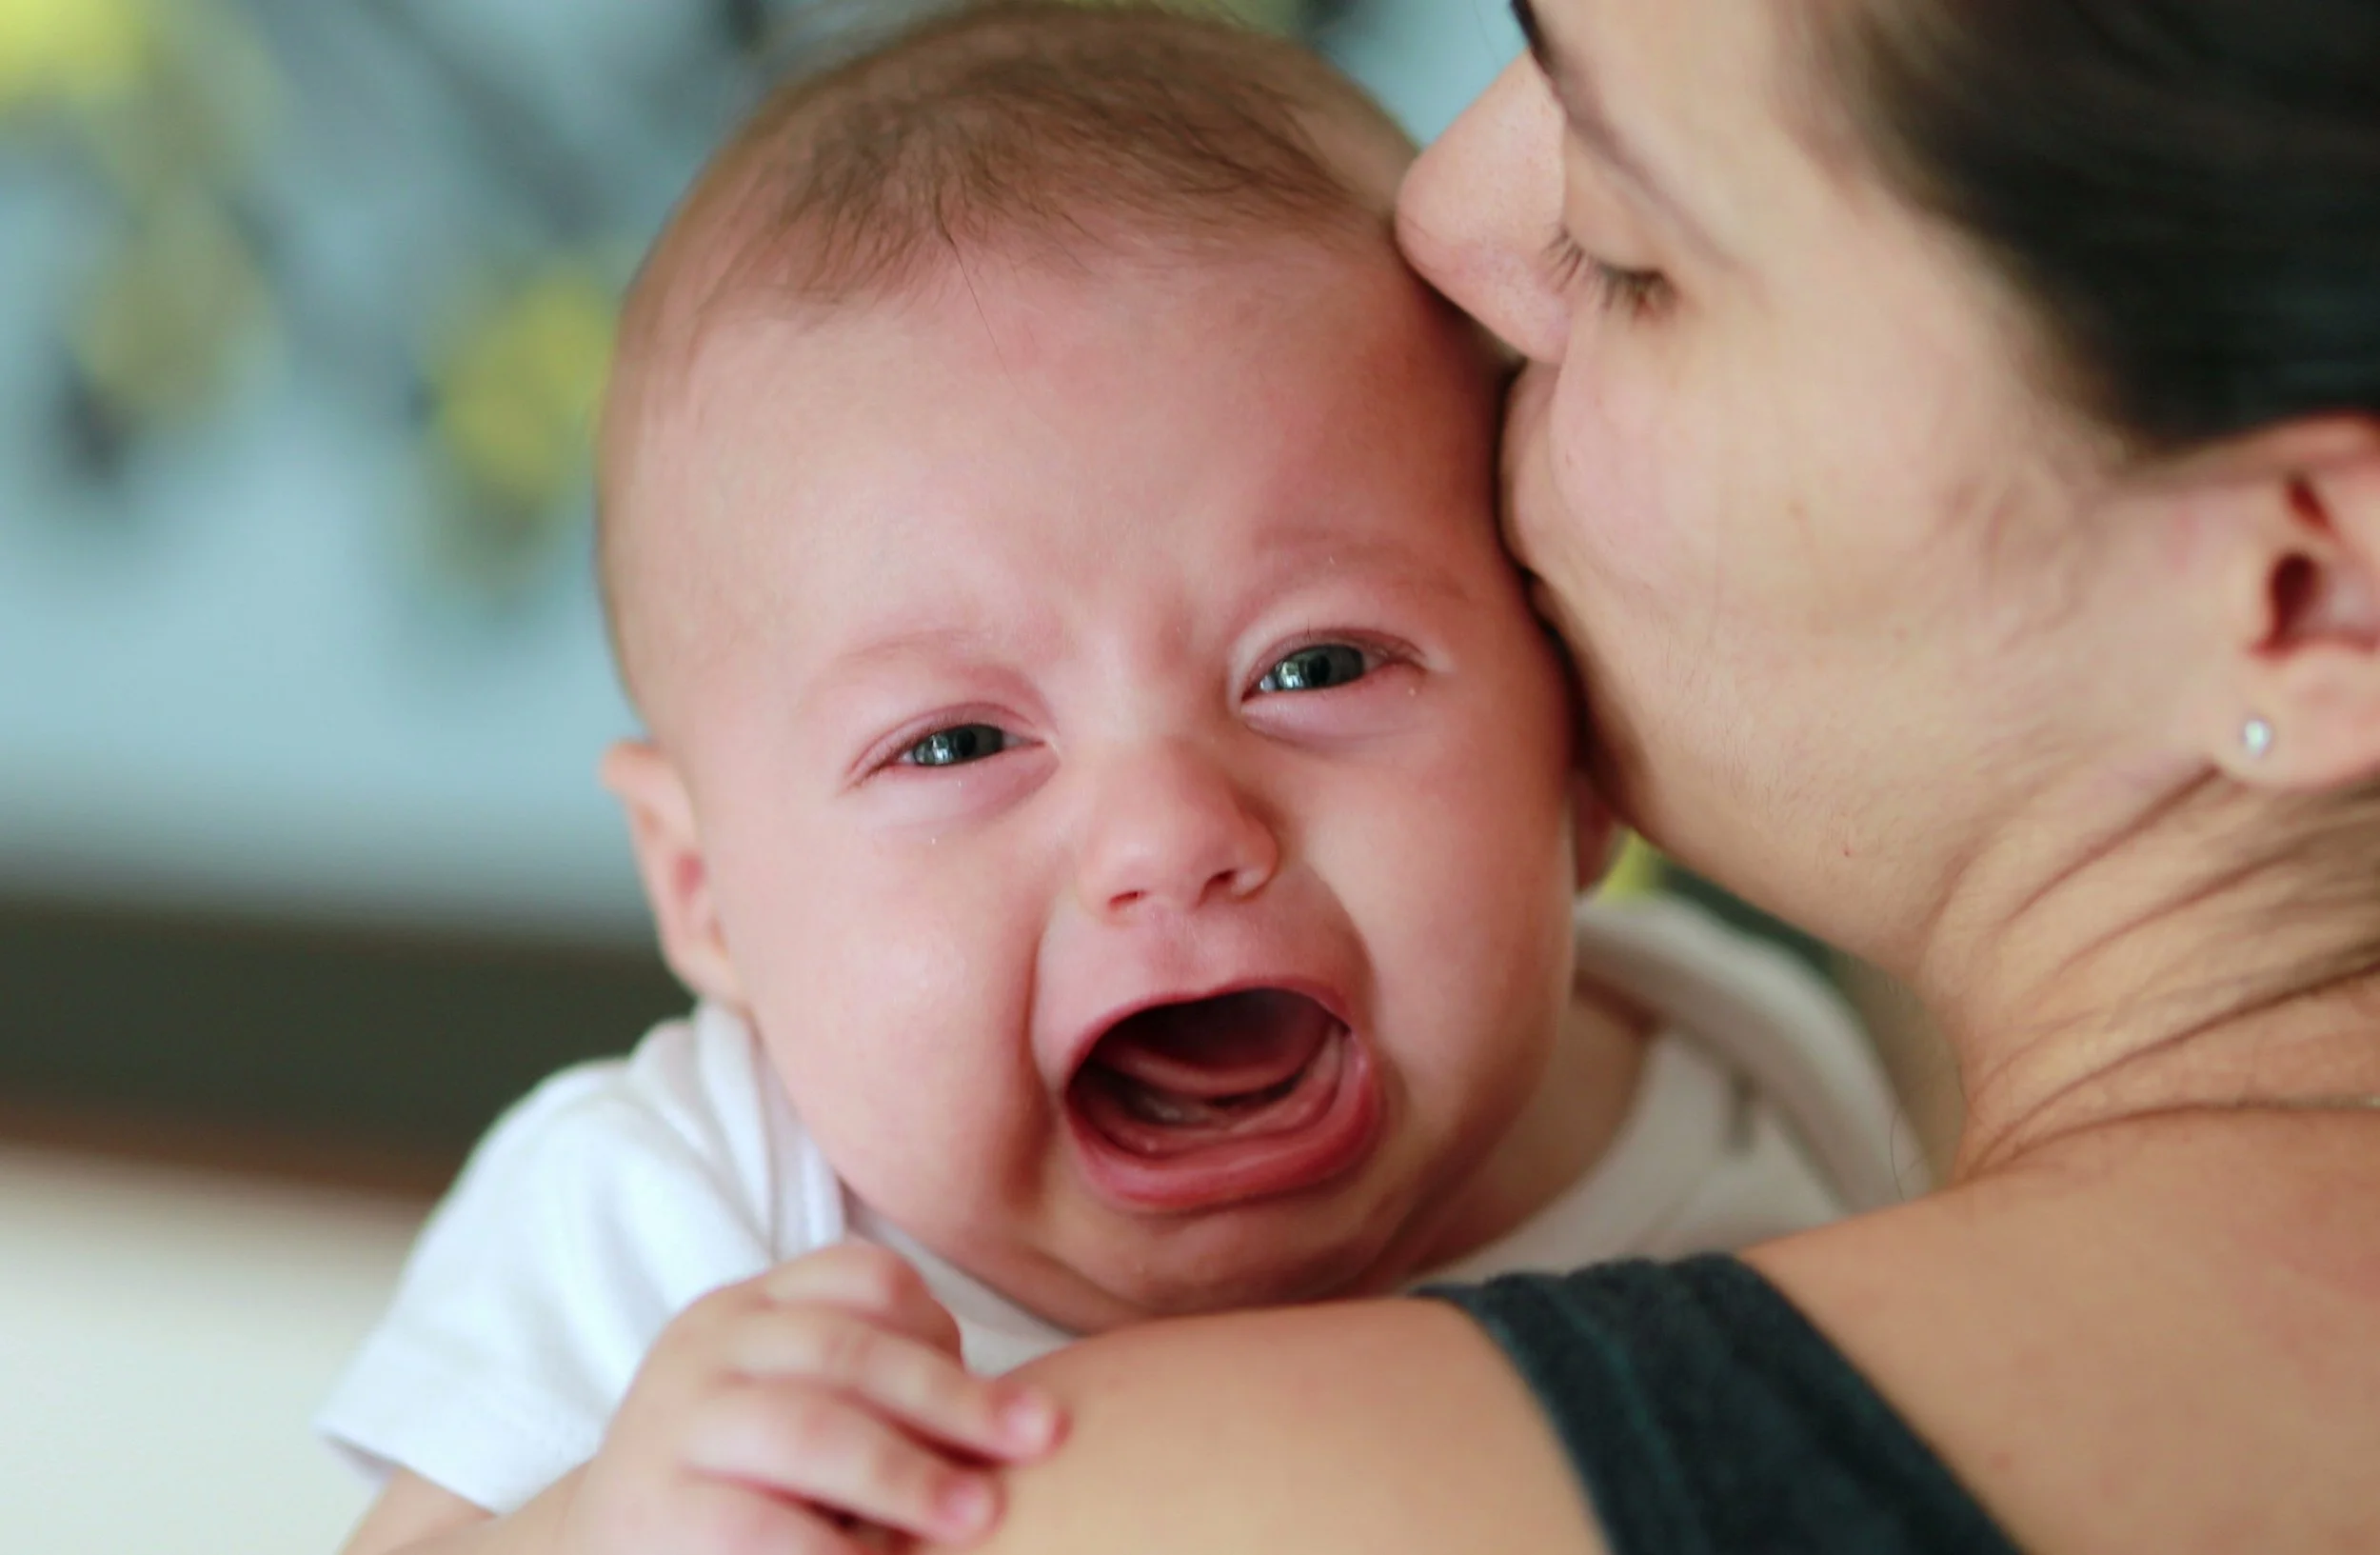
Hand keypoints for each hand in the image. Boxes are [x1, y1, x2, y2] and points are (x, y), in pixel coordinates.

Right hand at [558, 1242, 1064, 1554]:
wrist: (608, 1545)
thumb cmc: (747, 1480)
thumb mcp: (805, 1408)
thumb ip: (882, 1396)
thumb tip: (1023, 1422)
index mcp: (752, 1307)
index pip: (861, 1278)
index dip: (941, 1326)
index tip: (997, 1386)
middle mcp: (706, 1347)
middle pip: (847, 1350)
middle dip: (953, 1399)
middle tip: (1037, 1441)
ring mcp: (672, 1424)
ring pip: (806, 1427)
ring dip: (905, 1474)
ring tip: (978, 1515)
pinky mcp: (651, 1508)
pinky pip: (752, 1523)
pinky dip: (828, 1546)